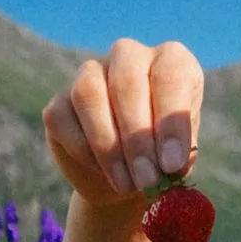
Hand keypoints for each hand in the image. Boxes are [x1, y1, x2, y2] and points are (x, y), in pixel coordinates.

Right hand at [42, 39, 202, 208]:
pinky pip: (63, 119)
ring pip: (89, 93)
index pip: (171, 76)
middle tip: (148, 180)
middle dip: (138, 138)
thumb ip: (180, 156)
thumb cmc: (165, 160)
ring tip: (127, 184)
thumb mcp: (181, 158)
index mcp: (171, 61)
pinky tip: (105, 174)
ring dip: (110, 146)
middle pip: (127, 81)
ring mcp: (90, 73)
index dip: (171, 122)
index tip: (172, 164)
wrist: (131, 178)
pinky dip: (86, 152)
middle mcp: (131, 56)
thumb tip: (169, 166)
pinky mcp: (59, 102)